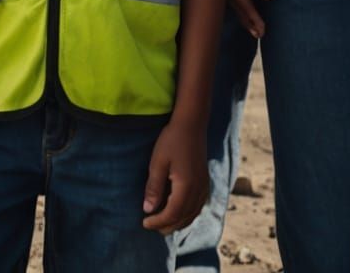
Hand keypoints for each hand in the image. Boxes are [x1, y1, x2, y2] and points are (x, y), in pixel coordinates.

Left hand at [142, 118, 206, 232]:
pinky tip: (179, 212)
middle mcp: (198, 189)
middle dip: (167, 226)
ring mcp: (204, 185)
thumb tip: (148, 210)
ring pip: (193, 214)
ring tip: (163, 222)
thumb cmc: (172, 140)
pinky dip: (188, 214)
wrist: (192, 122)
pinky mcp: (205, 181)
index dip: (157, 222)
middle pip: (183, 218)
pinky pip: (199, 206)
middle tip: (151, 224)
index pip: (172, 214)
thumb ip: (154, 187)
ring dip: (178, 222)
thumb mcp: (157, 162)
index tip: (144, 222)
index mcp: (186, 186)